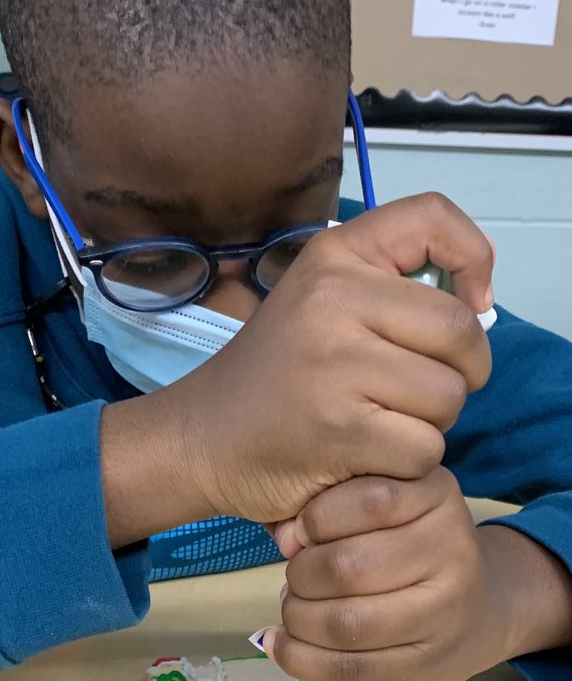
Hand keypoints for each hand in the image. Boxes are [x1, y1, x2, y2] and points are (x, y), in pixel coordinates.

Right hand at [172, 193, 492, 525]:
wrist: (202, 435)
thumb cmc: (278, 371)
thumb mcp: (322, 302)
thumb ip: (392, 289)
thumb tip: (477, 306)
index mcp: (333, 256)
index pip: (432, 217)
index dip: (473, 256)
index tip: (471, 301)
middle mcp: (332, 297)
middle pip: (461, 332)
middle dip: (460, 372)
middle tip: (414, 388)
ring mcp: (334, 362)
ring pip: (449, 396)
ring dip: (429, 423)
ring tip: (376, 420)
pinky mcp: (339, 427)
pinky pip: (424, 448)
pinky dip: (404, 463)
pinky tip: (363, 454)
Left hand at [264, 468, 513, 680]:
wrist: (486, 604)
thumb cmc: (417, 538)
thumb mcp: (396, 494)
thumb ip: (343, 498)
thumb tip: (287, 537)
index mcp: (437, 495)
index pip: (370, 500)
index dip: (317, 517)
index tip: (298, 531)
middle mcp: (451, 550)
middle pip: (349, 567)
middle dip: (302, 574)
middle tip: (293, 575)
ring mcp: (445, 613)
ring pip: (347, 623)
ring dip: (300, 618)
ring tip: (292, 607)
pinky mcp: (427, 665)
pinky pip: (351, 667)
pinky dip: (303, 658)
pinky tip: (282, 644)